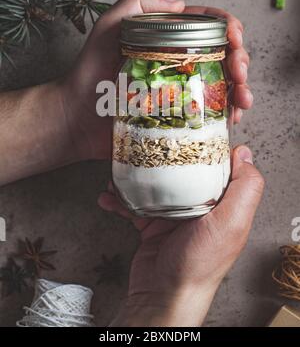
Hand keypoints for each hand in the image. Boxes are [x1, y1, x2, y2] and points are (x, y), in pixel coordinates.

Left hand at [60, 0, 251, 160]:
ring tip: (242, 99)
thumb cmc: (89, 71)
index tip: (235, 39)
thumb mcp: (109, 26)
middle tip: (240, 73)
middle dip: (241, 61)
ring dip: (242, 90)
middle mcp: (180, 63)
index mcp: (169, 38)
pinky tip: (233, 118)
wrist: (76, 117)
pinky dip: (228, 114)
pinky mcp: (179, 117)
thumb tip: (180, 3)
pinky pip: (211, 114)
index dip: (230, 28)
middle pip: (223, 56)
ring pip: (223, 85)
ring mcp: (181, 91)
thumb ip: (138, 1)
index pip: (209, 26)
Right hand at [99, 146, 263, 326]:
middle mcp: (198, 208)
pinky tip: (108, 197)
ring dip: (133, 177)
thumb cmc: (198, 265)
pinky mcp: (151, 225)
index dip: (203, 146)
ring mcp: (172, 216)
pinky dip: (119, 200)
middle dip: (161, 157)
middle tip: (145, 143)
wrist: (164, 296)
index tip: (186, 128)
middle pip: (180, 171)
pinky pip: (133, 205)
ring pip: (153, 185)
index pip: (215, 165)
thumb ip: (245, 188)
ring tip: (118, 171)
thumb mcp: (231, 223)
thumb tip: (244, 153)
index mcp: (221, 203)